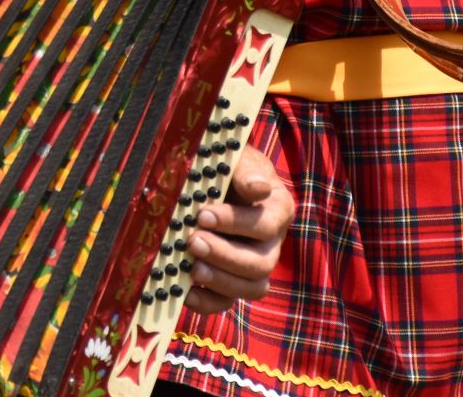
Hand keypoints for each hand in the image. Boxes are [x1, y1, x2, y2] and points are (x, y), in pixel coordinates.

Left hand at [184, 146, 293, 313]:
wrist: (213, 178)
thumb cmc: (226, 167)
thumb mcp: (236, 161)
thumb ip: (245, 172)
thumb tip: (258, 189)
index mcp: (278, 210)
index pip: (264, 224)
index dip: (234, 223)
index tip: (202, 214)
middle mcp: (272, 243)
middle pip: (260, 264)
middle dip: (225, 255)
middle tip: (193, 242)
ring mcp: (255, 266)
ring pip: (252, 288)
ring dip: (221, 281)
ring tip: (192, 268)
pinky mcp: (233, 282)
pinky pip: (227, 303)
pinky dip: (207, 302)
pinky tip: (185, 291)